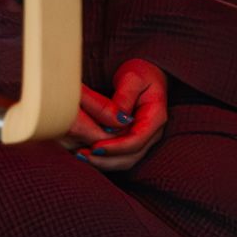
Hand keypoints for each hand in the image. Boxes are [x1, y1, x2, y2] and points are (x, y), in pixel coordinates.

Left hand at [66, 57, 168, 173]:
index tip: (95, 148)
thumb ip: (124, 97)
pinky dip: (104, 159)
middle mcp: (153, 133)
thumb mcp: (132, 78)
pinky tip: (86, 154)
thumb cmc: (139, 74)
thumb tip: (116, 118)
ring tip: (81, 156)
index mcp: (156, 117)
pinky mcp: (134, 141)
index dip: (116, 147)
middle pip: (132, 156)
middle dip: (107, 160)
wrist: (146, 75)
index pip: (137, 140)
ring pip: (126, 161)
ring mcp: (145, 139)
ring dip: (104, 163)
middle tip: (82, 155)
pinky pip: (121, 157)